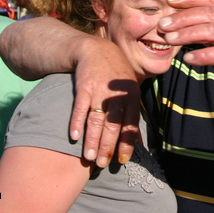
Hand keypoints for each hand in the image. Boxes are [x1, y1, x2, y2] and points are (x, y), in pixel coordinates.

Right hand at [69, 37, 140, 166]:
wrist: (97, 50)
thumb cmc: (116, 77)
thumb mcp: (129, 92)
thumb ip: (133, 116)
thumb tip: (139, 144)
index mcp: (132, 96)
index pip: (130, 123)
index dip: (126, 143)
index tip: (121, 161)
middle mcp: (117, 94)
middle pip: (113, 124)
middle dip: (107, 146)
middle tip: (102, 164)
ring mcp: (100, 90)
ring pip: (96, 119)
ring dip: (92, 140)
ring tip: (88, 158)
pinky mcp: (84, 86)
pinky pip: (80, 107)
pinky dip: (77, 122)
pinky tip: (74, 137)